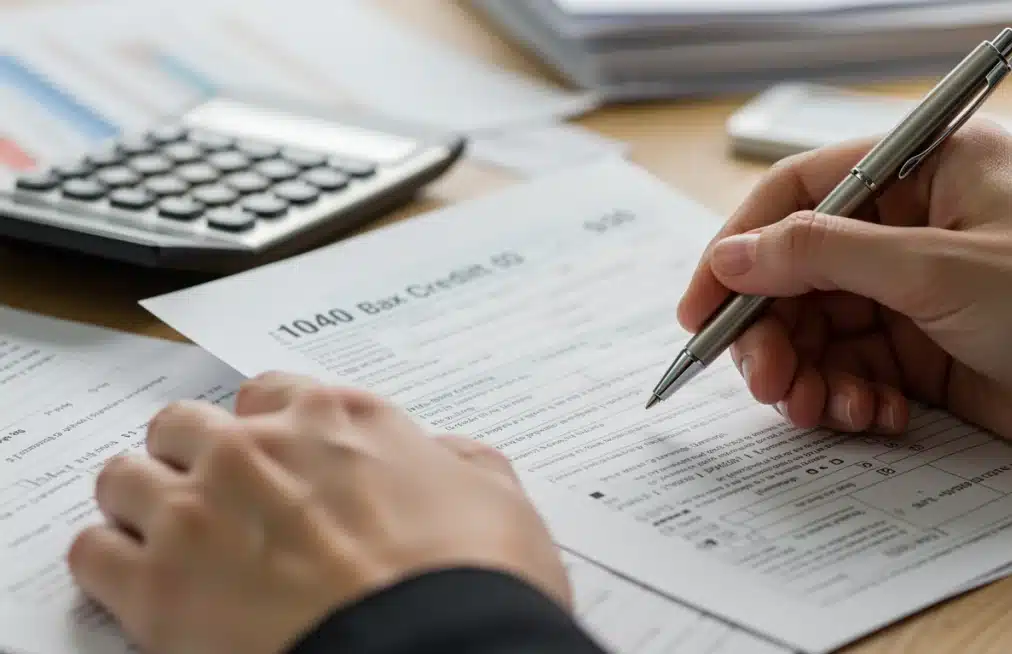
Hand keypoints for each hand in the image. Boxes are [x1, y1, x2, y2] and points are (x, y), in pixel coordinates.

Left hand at [67, 372, 568, 653]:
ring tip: (170, 543)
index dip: (265, 431)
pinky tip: (143, 585)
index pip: (266, 394)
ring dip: (144, 504)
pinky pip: (94, 551)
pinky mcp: (156, 588)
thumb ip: (461, 460)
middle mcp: (258, 450)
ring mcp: (199, 514)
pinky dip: (112, 564)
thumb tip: (444, 456)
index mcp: (338, 420)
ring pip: (125, 478)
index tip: (271, 460)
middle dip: (193, 458)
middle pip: (183, 426)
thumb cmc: (474, 581)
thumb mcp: (499, 498)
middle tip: (215, 500)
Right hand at [679, 122, 1011, 470]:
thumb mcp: (937, 269)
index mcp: (923, 170)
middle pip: (799, 273)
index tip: (700, 306)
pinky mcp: (924, 354)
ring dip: (807, 373)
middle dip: (773, 330)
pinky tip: (871, 416)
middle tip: (765, 379)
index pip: (799, 194)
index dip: (740, 248)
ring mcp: (916, 293)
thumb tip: (731, 257)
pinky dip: (847, 397)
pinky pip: (852, 370)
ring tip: (820, 408)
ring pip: (819, 329)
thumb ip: (823, 257)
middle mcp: (912, 227)